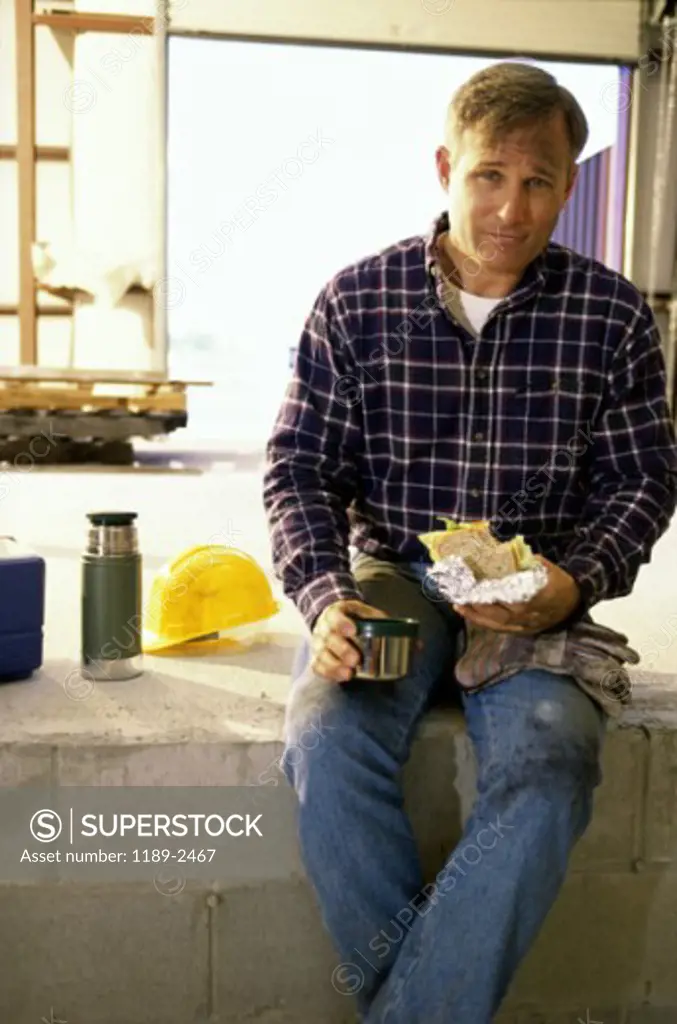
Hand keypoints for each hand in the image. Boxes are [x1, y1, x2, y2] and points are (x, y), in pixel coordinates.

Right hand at [311, 599, 389, 682]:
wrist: (331, 619)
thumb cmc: (352, 618)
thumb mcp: (364, 611)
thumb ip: (379, 620)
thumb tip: (407, 636)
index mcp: (335, 612)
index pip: (335, 616)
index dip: (342, 624)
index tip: (353, 631)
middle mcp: (323, 627)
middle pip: (328, 638)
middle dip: (342, 650)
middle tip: (355, 659)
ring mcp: (318, 643)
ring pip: (321, 655)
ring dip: (335, 666)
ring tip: (349, 674)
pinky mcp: (317, 656)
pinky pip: (317, 666)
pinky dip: (328, 673)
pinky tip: (341, 677)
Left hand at [453, 556, 580, 634]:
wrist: (572, 604)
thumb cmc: (557, 582)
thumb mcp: (547, 568)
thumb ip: (528, 561)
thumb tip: (506, 551)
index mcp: (539, 598)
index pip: (514, 598)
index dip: (495, 594)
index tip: (477, 584)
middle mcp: (530, 616)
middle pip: (501, 615)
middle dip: (479, 606)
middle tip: (461, 596)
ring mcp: (525, 626)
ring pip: (498, 625)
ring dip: (476, 616)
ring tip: (459, 606)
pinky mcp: (521, 631)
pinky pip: (499, 630)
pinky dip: (483, 623)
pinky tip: (470, 614)